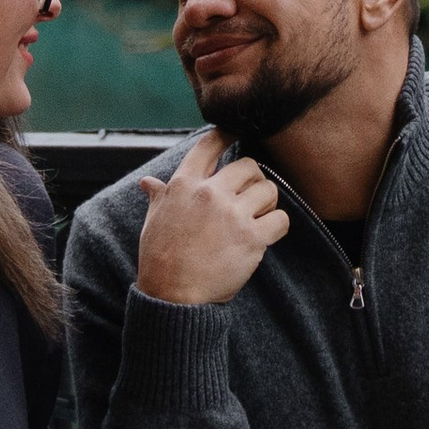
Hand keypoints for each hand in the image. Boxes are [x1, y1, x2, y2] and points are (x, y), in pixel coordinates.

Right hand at [134, 129, 288, 307]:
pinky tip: (266, 234)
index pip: (208, 146)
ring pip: (268, 190)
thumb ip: (159, 196)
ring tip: (257, 217)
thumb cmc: (160, 258)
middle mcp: (209, 193)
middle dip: (252, 179)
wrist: (172, 294)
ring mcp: (231, 214)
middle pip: (248, 165)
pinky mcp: (251, 238)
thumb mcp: (153, 220)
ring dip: (267, 203)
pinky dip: (277, 225)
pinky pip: (280, 219)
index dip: (225, 135)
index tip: (234, 133)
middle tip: (249, 197)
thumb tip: (148, 182)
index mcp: (183, 184)